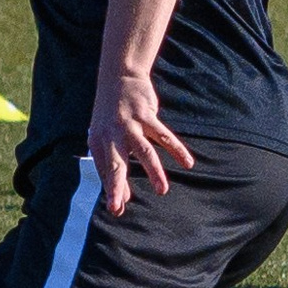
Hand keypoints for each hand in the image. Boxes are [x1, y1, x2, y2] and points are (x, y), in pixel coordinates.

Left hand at [88, 68, 193, 214]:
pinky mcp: (146, 116)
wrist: (119, 77)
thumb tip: (121, 199)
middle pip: (116, 163)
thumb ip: (112, 167)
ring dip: (153, 171)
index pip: (105, 170)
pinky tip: (188, 163)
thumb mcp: (105, 138)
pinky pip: (164, 135)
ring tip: (162, 190)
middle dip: (117, 185)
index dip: (111, 189)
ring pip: (144, 151)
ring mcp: (130, 124)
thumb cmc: (111, 116)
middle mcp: (112, 134)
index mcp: (99, 142)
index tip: (116, 209)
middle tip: (119, 205)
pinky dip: (177, 149)